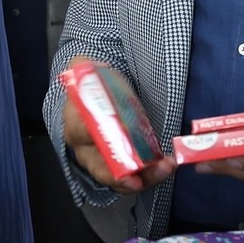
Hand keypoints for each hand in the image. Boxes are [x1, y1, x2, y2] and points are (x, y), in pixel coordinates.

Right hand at [62, 58, 176, 194]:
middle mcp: (88, 151)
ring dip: (146, 177)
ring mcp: (109, 163)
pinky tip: (168, 165)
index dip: (94, 137)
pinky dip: (153, 175)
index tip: (114, 134)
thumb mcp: (85, 71)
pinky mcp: (127, 166)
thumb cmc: (95, 89)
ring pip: (122, 179)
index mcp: (75, 126)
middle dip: (123, 176)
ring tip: (166, 167)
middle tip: (141, 175)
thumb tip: (88, 63)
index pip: (81, 132)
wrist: (103, 100)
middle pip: (102, 170)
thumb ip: (83, 65)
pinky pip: (137, 177)